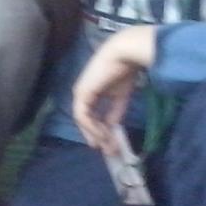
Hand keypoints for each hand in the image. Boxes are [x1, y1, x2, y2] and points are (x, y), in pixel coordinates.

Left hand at [72, 24, 156, 150]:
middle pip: (86, 120)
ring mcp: (80, 94)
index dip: (99, 130)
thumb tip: (113, 126)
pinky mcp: (81, 94)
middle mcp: (82, 94)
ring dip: (95, 134)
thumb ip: (116, 110)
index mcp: (91, 93)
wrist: (125, 54)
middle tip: (108, 150)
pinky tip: (103, 135)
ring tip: (107, 146)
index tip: (108, 144)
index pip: (91, 116)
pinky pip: (83, 116)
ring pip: (83, 120)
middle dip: (97, 136)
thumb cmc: (125, 70)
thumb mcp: (121, 96)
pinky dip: (92, 127)